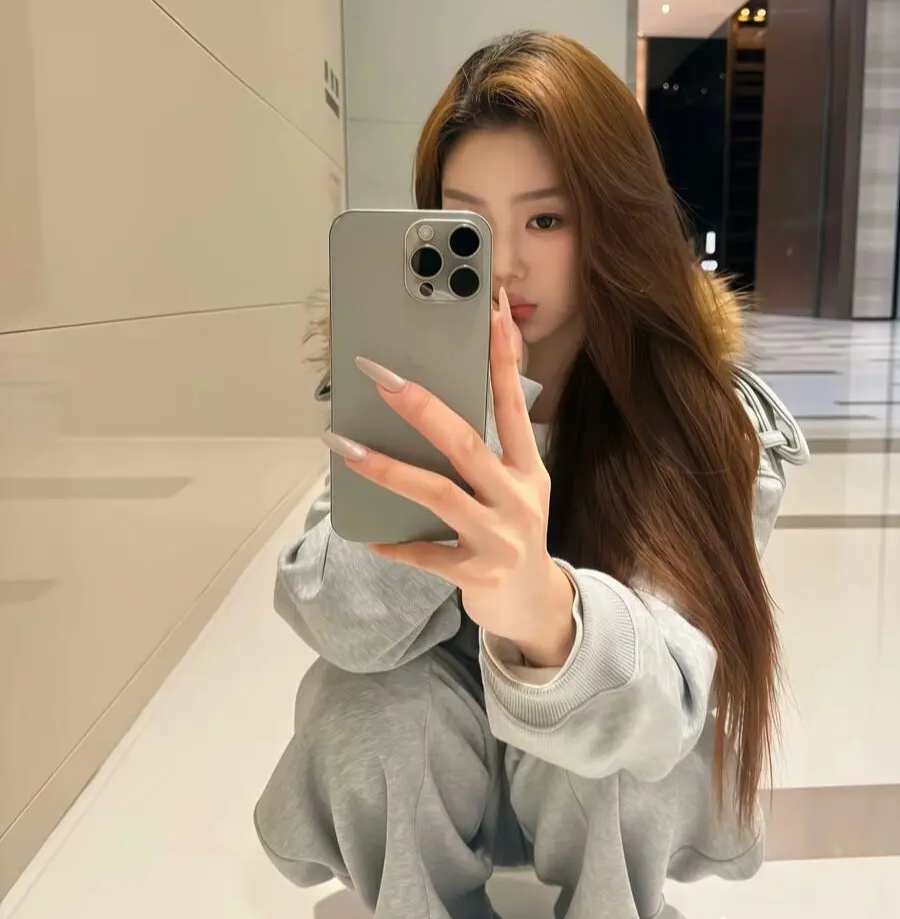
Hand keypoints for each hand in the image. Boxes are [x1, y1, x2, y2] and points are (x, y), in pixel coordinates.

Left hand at [327, 287, 573, 666]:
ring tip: (344, 446)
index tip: (491, 312)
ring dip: (387, 468)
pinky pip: (426, 554)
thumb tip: (427, 408)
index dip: (503, 358)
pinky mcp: (476, 573)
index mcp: (526, 469)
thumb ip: (484, 455)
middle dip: (422, 407)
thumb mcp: (514, 490)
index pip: (513, 404)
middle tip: (380, 377)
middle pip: (466, 444)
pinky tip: (370, 534)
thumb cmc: (513, 536)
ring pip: (439, 494)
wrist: (535, 607)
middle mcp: (517, 498)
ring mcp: (499, 537)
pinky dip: (396, 543)